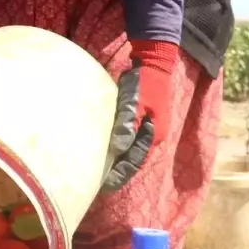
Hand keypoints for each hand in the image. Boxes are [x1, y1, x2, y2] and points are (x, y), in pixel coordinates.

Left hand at [101, 40, 177, 193]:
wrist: (151, 63)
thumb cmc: (144, 83)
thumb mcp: (135, 103)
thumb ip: (127, 124)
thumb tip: (117, 148)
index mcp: (152, 136)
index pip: (133, 162)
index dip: (119, 175)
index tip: (104, 186)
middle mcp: (149, 135)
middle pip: (130, 159)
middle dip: (115, 171)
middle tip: (96, 183)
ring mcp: (144, 127)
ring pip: (126, 150)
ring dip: (114, 160)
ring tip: (96, 171)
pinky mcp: (135, 119)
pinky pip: (123, 138)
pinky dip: (113, 146)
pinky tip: (100, 149)